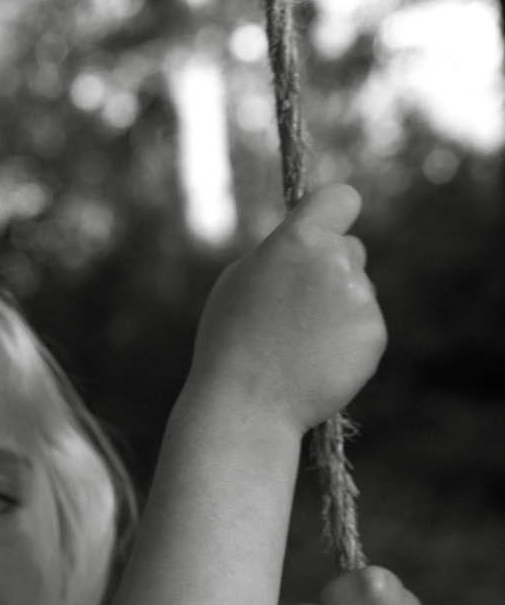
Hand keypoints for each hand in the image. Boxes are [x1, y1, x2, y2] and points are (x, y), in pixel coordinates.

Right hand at [189, 183, 387, 434]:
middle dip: (332, 269)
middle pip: (351, 249)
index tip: (328, 229)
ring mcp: (359, 299)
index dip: (335, 213)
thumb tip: (308, 244)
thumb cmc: (230, 342)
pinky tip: (316, 361)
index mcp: (298, 240)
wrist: (247, 406)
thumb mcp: (240, 280)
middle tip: (296, 308)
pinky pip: (364, 326)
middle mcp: (336, 262)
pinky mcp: (374, 334)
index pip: (341, 199)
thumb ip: (281, 254)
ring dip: (337, 308)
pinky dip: (346, 341)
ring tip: (300, 343)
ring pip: (358, 290)